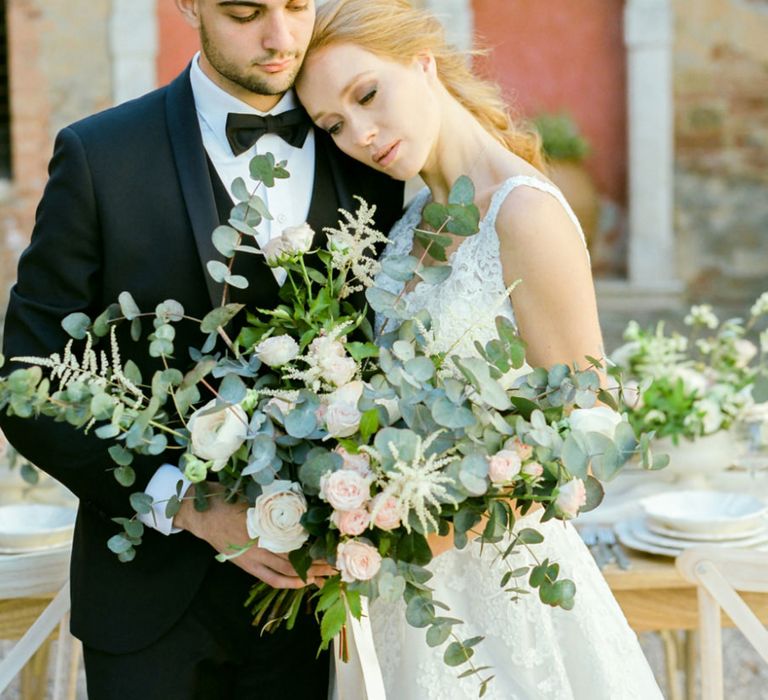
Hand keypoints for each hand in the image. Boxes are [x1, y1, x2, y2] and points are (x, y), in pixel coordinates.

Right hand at [174, 484, 335, 588]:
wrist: (202, 514)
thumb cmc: (230, 498)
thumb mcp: (257, 495)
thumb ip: (278, 504)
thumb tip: (305, 504)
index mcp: (266, 523)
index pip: (299, 539)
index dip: (317, 545)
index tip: (335, 544)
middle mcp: (263, 543)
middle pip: (297, 558)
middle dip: (319, 563)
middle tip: (339, 564)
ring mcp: (255, 557)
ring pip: (288, 571)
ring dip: (309, 574)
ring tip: (328, 575)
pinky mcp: (247, 566)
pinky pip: (271, 579)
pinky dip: (289, 583)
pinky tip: (304, 582)